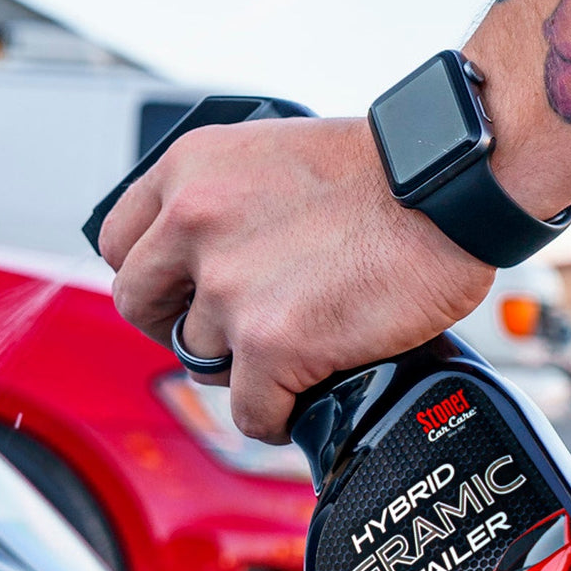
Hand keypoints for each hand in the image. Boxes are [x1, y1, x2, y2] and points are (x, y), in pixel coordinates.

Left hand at [99, 117, 492, 443]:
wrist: (453, 185)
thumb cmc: (386, 170)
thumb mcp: (270, 156)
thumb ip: (219, 201)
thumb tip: (196, 261)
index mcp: (189, 170)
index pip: (117, 241)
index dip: (148, 275)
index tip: (172, 289)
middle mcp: (195, 224)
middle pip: (137, 306)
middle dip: (172, 325)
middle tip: (216, 331)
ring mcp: (230, 288)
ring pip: (200, 360)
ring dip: (240, 365)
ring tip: (285, 353)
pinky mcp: (272, 343)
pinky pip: (247, 410)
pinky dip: (272, 414)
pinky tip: (296, 399)